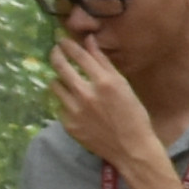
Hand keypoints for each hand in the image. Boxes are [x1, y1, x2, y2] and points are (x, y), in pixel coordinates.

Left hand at [45, 34, 163, 173]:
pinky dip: (65, 101)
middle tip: (55, 51)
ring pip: (55, 86)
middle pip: (60, 67)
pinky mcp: (69, 125)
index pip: (79, 55)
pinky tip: (75, 105)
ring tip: (66, 80)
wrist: (131, 148)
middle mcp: (86, 94)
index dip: (68, 44)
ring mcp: (75, 111)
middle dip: (56, 55)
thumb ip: (104, 63)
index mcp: (104, 82)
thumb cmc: (133, 114)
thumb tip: (89, 41)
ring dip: (59, 79)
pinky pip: (59, 106)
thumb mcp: (123, 85)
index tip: (62, 40)